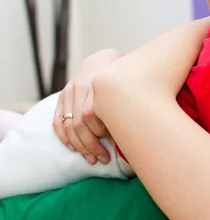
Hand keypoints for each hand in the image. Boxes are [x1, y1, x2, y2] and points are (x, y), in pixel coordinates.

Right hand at [52, 49, 121, 164]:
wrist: (102, 60)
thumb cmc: (122, 75)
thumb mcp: (129, 82)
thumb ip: (131, 100)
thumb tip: (141, 126)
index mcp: (97, 83)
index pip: (91, 115)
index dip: (101, 134)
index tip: (114, 146)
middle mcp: (79, 87)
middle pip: (79, 124)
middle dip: (91, 145)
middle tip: (104, 159)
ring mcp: (68, 92)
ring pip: (68, 125)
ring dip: (79, 145)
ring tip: (91, 159)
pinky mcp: (62, 96)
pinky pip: (57, 120)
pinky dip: (64, 137)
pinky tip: (73, 148)